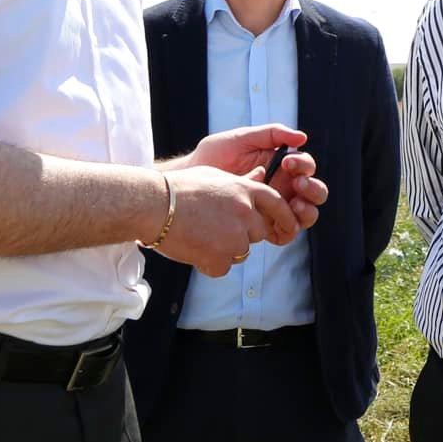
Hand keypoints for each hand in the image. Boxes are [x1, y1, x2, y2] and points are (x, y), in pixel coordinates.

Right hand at [152, 165, 302, 276]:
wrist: (154, 205)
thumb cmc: (178, 188)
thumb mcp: (215, 176)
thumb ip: (241, 181)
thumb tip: (261, 175)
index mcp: (246, 190)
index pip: (278, 205)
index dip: (284, 217)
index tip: (288, 226)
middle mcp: (246, 213)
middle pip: (258, 232)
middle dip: (242, 234)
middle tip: (214, 229)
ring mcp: (236, 236)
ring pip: (241, 251)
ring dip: (224, 249)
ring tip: (199, 236)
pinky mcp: (222, 257)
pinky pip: (223, 266)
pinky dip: (210, 263)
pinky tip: (193, 248)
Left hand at [167, 125, 326, 225]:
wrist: (190, 179)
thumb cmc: (214, 156)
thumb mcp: (242, 138)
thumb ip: (272, 134)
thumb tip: (302, 138)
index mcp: (281, 166)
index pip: (306, 167)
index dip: (303, 165)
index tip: (287, 162)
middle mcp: (282, 187)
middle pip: (313, 192)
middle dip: (312, 188)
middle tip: (297, 184)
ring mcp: (274, 208)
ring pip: (305, 214)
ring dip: (306, 210)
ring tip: (294, 206)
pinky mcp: (263, 226)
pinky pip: (286, 233)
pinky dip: (289, 230)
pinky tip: (279, 224)